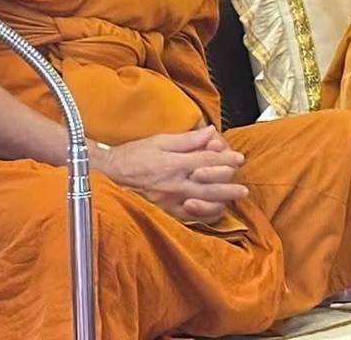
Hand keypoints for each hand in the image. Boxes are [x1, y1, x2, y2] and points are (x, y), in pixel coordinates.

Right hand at [96, 124, 247, 222]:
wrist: (107, 174)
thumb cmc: (133, 155)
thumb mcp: (160, 140)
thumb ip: (188, 139)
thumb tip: (210, 132)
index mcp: (175, 163)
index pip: (208, 161)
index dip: (227, 159)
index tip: (239, 159)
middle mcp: (174, 184)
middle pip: (210, 187)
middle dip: (229, 187)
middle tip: (243, 188)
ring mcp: (169, 201)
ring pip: (202, 206)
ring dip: (220, 203)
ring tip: (232, 202)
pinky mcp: (162, 211)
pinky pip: (187, 218)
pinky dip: (202, 216)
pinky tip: (211, 213)